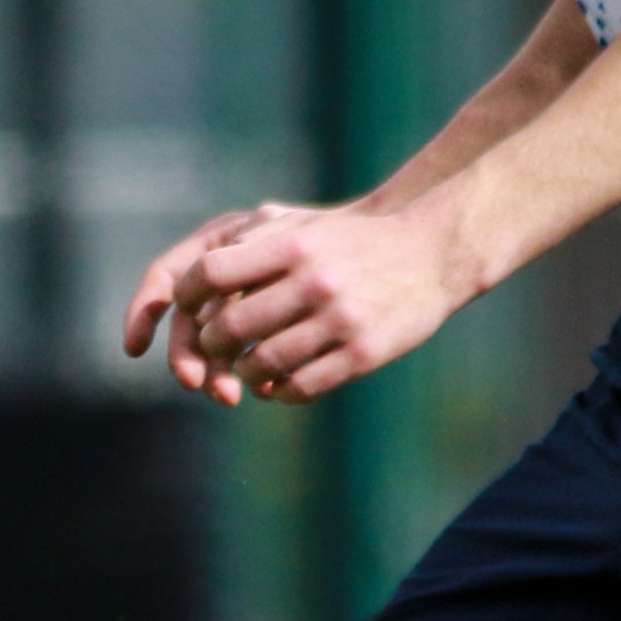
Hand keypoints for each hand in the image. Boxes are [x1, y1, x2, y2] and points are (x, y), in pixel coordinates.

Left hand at [136, 203, 469, 404]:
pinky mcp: (363, 355)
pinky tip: (279, 385)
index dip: (186, 294)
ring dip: (245, 372)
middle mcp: (315, 281)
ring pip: (262, 365)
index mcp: (295, 245)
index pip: (212, 272)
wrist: (434, 252)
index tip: (187, 306)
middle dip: (212, 343)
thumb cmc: (355, 242)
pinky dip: (279, 392)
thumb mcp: (307, 228)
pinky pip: (300, 388)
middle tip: (215, 346)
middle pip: (230, 327)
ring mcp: (340, 321)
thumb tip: (197, 282)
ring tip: (248, 368)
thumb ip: (256, 245)